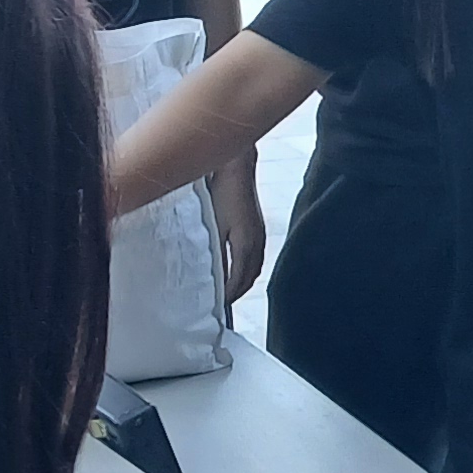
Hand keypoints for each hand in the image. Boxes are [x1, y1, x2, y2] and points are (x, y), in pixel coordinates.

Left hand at [211, 160, 267, 304]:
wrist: (238, 167)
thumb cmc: (222, 192)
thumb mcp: (213, 225)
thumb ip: (214, 252)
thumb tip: (211, 274)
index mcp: (245, 245)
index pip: (238, 281)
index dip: (227, 296)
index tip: (216, 305)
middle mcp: (257, 243)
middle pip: (250, 278)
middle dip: (237, 293)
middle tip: (221, 303)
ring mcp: (260, 235)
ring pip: (254, 268)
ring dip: (243, 281)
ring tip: (228, 289)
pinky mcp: (258, 227)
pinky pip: (255, 256)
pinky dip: (246, 267)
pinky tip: (235, 266)